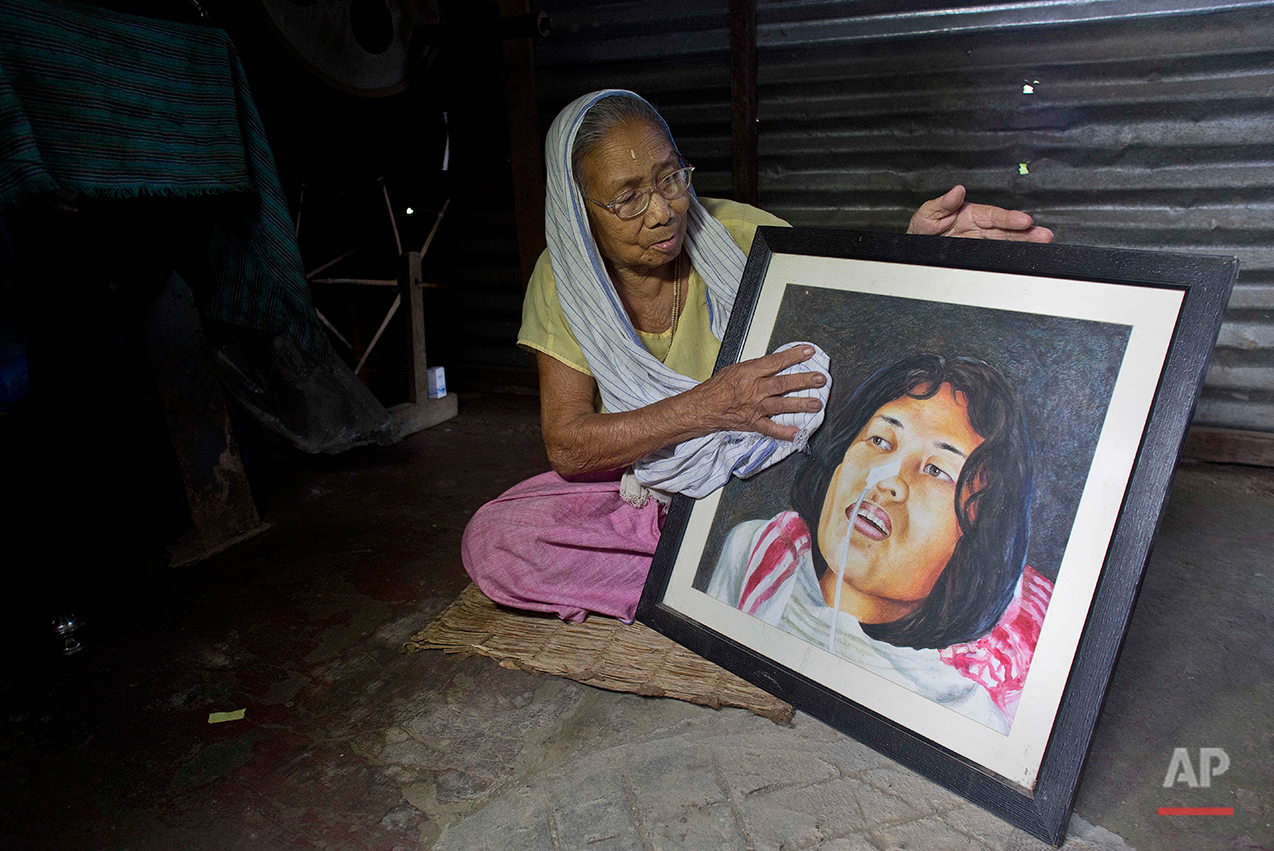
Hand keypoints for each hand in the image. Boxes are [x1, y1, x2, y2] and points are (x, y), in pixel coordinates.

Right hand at [695, 345, 824, 440]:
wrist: (703, 407)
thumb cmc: (719, 387)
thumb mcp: (736, 369)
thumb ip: (757, 368)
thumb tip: (778, 363)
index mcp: (749, 373)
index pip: (775, 362)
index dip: (793, 356)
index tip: (809, 352)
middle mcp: (754, 390)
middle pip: (782, 384)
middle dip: (804, 381)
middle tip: (821, 379)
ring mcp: (754, 408)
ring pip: (781, 405)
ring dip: (800, 404)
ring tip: (817, 404)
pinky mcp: (753, 423)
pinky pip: (770, 429)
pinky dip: (784, 432)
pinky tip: (798, 433)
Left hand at [907, 185, 1052, 242]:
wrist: (915, 248)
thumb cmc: (922, 228)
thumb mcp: (927, 214)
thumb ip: (942, 204)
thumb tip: (957, 191)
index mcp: (969, 214)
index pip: (993, 215)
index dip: (1008, 218)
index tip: (1023, 220)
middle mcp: (979, 227)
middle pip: (1005, 230)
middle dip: (1025, 232)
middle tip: (1043, 234)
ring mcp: (981, 241)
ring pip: (1006, 241)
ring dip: (1024, 242)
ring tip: (1043, 241)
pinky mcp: (979, 254)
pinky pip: (997, 253)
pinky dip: (1012, 253)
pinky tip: (1027, 253)